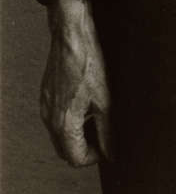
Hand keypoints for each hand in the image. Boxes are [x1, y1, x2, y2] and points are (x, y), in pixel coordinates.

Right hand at [41, 0, 112, 165]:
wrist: (71, 34)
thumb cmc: (88, 61)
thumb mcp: (105, 99)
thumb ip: (108, 130)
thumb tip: (112, 151)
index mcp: (63, 123)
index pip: (75, 158)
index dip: (94, 157)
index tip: (108, 146)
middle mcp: (49, 118)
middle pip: (65, 149)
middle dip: (85, 148)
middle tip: (105, 134)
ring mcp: (45, 106)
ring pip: (60, 134)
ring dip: (78, 134)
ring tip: (98, 116)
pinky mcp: (46, 94)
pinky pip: (56, 118)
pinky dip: (71, 119)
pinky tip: (87, 103)